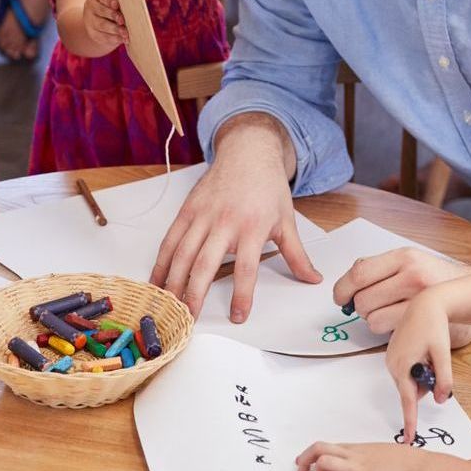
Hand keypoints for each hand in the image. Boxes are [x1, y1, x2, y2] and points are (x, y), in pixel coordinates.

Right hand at [83, 0, 127, 49]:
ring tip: (125, 33)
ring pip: (101, 25)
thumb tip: (136, 7)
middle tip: (122, 21)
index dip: (110, 0)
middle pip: (101, 11)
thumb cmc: (115, 9)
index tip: (117, 5)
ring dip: (115, 29)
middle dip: (113, 15)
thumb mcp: (117, 3)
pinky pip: (102, 36)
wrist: (102, 24)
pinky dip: (114, 38)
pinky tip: (123, 39)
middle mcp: (92, 7)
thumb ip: (123, 3)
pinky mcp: (93, 33)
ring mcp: (90, 21)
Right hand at [150, 148, 318, 319]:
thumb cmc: (268, 187)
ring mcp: (203, 216)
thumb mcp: (287, 220)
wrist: (248, 152)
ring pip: (182, 254)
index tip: (238, 316)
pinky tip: (157, 281)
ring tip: (170, 305)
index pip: (247, 268)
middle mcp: (225, 222)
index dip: (242, 295)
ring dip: (173, 282)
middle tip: (191, 318)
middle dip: (195, 294)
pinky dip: (161, 262)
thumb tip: (313, 278)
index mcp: (253, 227)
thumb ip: (297, 254)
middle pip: (206, 264)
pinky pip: (170, 240)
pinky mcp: (187, 211)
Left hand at [296, 442, 423, 470]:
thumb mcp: (381, 454)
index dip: (311, 454)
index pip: (328, 446)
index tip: (304, 462)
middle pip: (319, 448)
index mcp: (359, 449)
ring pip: (324, 462)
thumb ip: (367, 457)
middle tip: (300, 469)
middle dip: (305, 458)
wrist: (421, 469)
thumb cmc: (407, 464)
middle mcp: (354, 456)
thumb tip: (361, 463)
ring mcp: (358, 469)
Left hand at [332, 247, 470, 333]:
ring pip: (372, 319)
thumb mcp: (409, 261)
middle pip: (362, 299)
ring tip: (391, 313)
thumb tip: (347, 283)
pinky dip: (387, 331)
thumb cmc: (437, 278)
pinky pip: (387, 332)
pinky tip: (400, 322)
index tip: (341, 298)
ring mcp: (420, 299)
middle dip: (360, 308)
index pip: (359, 273)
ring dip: (375, 320)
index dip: (343, 289)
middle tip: (373, 306)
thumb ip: (379, 268)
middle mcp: (413, 274)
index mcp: (404, 257)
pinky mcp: (424, 321)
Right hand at [385, 289, 453, 442]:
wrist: (426, 304)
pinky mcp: (393, 355)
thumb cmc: (434, 326)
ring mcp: (390, 359)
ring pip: (408, 381)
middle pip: (410, 390)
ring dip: (421, 376)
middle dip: (425, 385)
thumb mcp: (443, 354)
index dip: (410, 419)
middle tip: (436, 363)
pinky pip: (405, 372)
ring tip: (429, 354)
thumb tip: (440, 400)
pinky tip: (423, 352)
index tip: (409, 438)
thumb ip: (443, 379)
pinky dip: (416, 369)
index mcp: (403, 365)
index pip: (407, 399)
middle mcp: (392, 364)